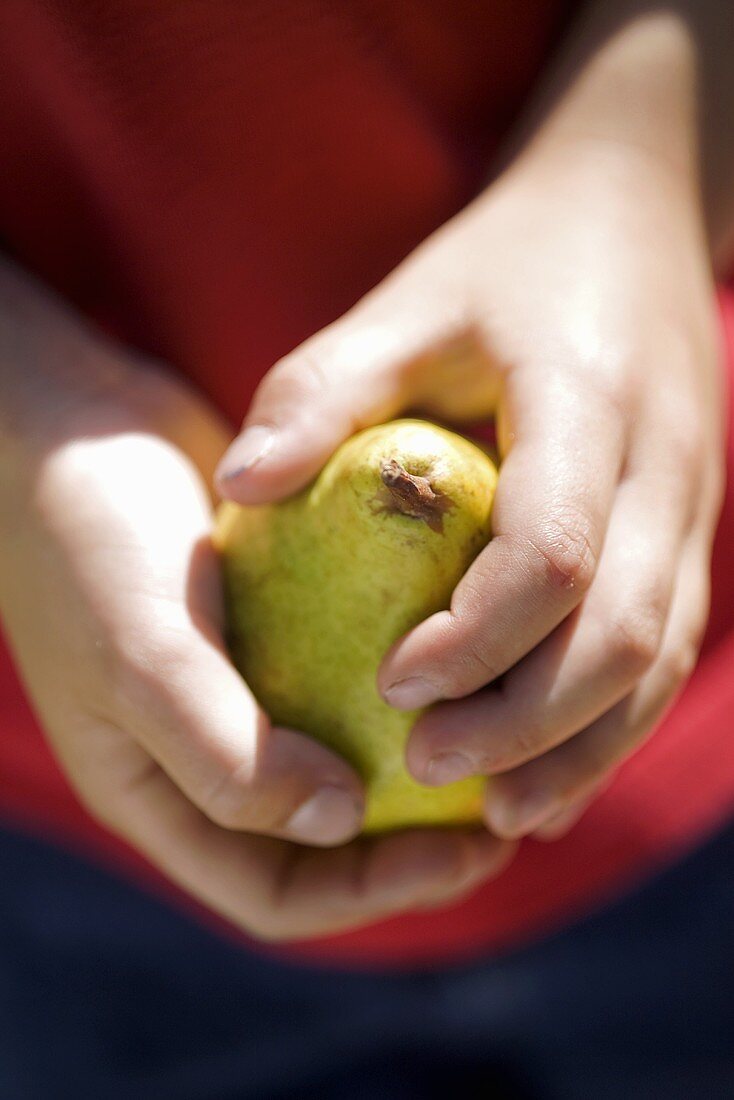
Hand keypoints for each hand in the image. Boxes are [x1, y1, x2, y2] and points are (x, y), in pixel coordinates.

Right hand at [0, 263, 510, 939]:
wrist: (76, 426)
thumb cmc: (90, 544)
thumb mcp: (142, 656)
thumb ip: (224, 755)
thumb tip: (343, 821)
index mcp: (161, 795)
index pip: (280, 894)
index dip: (377, 893)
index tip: (470, 850)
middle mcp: (208, 753)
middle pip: (327, 841)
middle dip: (418, 841)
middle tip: (508, 807)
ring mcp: (243, 690)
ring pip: (344, 759)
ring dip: (422, 765)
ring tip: (502, 738)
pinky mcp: (272, 626)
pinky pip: (346, 677)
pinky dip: (406, 685)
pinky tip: (466, 657)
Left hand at [218, 141, 724, 841]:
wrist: (632, 216)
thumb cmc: (501, 266)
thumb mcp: (406, 302)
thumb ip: (323, 390)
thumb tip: (235, 491)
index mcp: (591, 400)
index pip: (555, 549)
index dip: (479, 637)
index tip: (392, 687)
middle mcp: (667, 464)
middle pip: (627, 630)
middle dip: (533, 722)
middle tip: (427, 770)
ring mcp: (693, 501)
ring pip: (661, 658)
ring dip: (584, 747)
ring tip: (498, 813)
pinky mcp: (689, 527)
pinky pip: (666, 646)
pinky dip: (610, 720)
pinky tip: (548, 770)